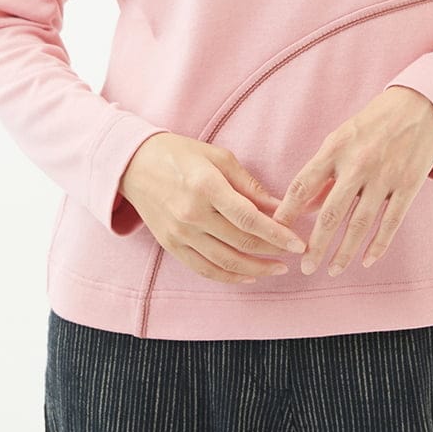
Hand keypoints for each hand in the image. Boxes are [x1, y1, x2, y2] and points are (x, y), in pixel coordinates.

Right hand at [119, 133, 307, 283]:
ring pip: (225, 261)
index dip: (277, 234)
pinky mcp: (171, 246)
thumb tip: (278, 207)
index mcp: (207, 186)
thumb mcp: (218, 157)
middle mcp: (192, 214)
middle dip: (273, 250)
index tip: (298, 242)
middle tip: (295, 253)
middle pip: (241, 241)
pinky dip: (229, 276)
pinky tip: (249, 275)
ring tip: (278, 267)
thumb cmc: (181, 154)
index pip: (249, 218)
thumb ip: (249, 185)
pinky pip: (205, 269)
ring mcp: (180, 233)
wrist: (134, 164)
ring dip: (256, 268)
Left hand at [272, 86, 432, 277]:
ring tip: (332, 270)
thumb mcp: (343, 137)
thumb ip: (324, 171)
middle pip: (330, 214)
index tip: (276, 232)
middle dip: (316, 245)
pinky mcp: (408, 185)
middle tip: (305, 267)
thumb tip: (305, 206)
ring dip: (344, 252)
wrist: (420, 105)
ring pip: (359, 224)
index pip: (303, 185)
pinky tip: (366, 261)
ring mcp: (384, 176)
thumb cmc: (374, 122)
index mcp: (335, 148)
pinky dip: (378, 245)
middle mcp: (358, 163)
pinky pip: (390, 223)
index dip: (288, 211)